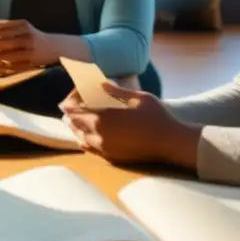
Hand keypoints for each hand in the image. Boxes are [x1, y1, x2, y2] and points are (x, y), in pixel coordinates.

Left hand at [0, 19, 52, 74]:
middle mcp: (26, 36)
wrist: (56, 47)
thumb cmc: (34, 36)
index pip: (1, 26)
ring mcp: (28, 49)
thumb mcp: (21, 27)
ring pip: (5, 53)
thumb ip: (4, 25)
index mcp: (22, 25)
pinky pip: (11, 64)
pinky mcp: (29, 61)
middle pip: (2, 39)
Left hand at [60, 83, 199, 166]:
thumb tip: (101, 83)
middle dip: (72, 114)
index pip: (74, 110)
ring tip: (79, 119)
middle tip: (74, 106)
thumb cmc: (156, 116)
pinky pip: (89, 148)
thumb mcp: (137, 97)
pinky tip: (87, 135)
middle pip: (74, 124)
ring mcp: (103, 148)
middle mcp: (98, 134)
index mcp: (102, 117)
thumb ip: (117, 91)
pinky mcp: (111, 157)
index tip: (71, 97)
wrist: (169, 142)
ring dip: (77, 127)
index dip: (70, 103)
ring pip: (80, 137)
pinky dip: (85, 139)